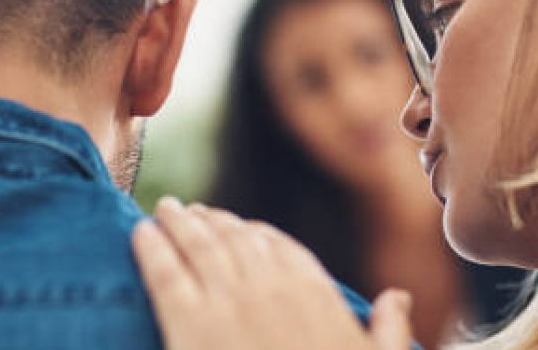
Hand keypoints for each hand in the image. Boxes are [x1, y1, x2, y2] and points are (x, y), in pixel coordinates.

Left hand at [132, 197, 415, 349]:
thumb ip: (389, 327)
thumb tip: (397, 296)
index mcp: (312, 291)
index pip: (278, 245)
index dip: (253, 231)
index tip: (238, 225)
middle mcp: (268, 286)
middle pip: (233, 237)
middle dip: (211, 220)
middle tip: (191, 211)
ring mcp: (225, 302)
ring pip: (197, 245)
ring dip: (178, 222)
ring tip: (165, 210)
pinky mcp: (186, 325)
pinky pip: (164, 273)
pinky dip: (151, 248)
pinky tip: (139, 233)